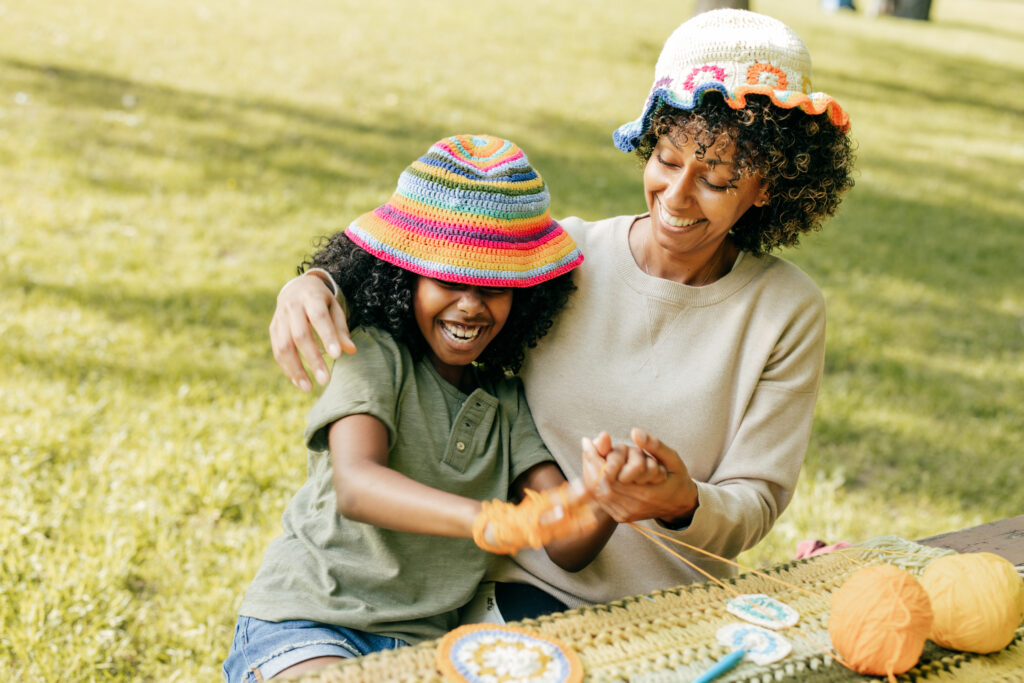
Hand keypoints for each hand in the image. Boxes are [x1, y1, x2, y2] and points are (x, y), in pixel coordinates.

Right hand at [269, 273, 355, 391]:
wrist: (297, 288)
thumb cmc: (321, 301)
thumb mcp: (334, 308)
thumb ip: (341, 329)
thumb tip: (351, 351)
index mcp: (310, 297)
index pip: (319, 317)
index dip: (327, 337)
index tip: (337, 356)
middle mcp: (291, 306)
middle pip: (300, 335)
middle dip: (312, 359)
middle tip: (325, 380)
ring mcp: (279, 318)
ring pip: (284, 346)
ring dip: (296, 369)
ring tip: (309, 388)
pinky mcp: (273, 329)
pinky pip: (277, 351)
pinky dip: (287, 368)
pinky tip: (299, 382)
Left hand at [582, 428, 697, 523]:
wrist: (680, 505)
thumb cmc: (676, 478)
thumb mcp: (672, 458)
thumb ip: (654, 445)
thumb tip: (635, 433)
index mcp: (646, 492)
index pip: (608, 474)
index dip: (594, 456)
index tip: (587, 440)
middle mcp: (632, 506)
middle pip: (598, 482)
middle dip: (591, 462)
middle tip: (589, 445)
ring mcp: (624, 513)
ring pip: (596, 491)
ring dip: (591, 470)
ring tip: (593, 455)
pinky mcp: (620, 516)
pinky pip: (600, 498)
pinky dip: (595, 481)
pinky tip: (598, 468)